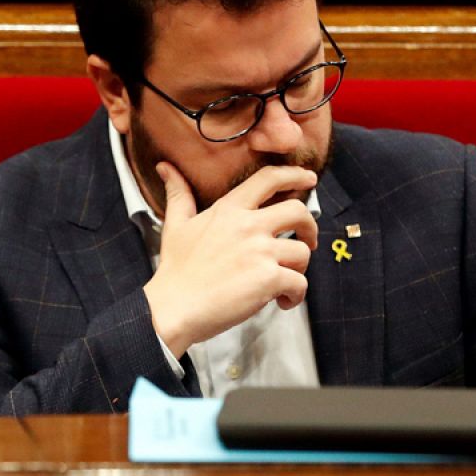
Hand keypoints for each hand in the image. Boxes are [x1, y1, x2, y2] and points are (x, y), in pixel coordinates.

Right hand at [143, 162, 319, 358]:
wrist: (173, 308)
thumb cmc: (175, 271)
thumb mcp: (175, 225)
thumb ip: (179, 194)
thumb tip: (165, 167)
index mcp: (229, 209)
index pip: (269, 179)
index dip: (294, 175)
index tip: (308, 178)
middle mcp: (248, 225)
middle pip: (298, 211)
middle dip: (310, 226)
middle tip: (308, 240)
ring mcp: (260, 252)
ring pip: (302, 252)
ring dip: (298, 269)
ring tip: (284, 282)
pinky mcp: (268, 278)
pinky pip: (300, 284)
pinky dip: (295, 296)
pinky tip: (282, 302)